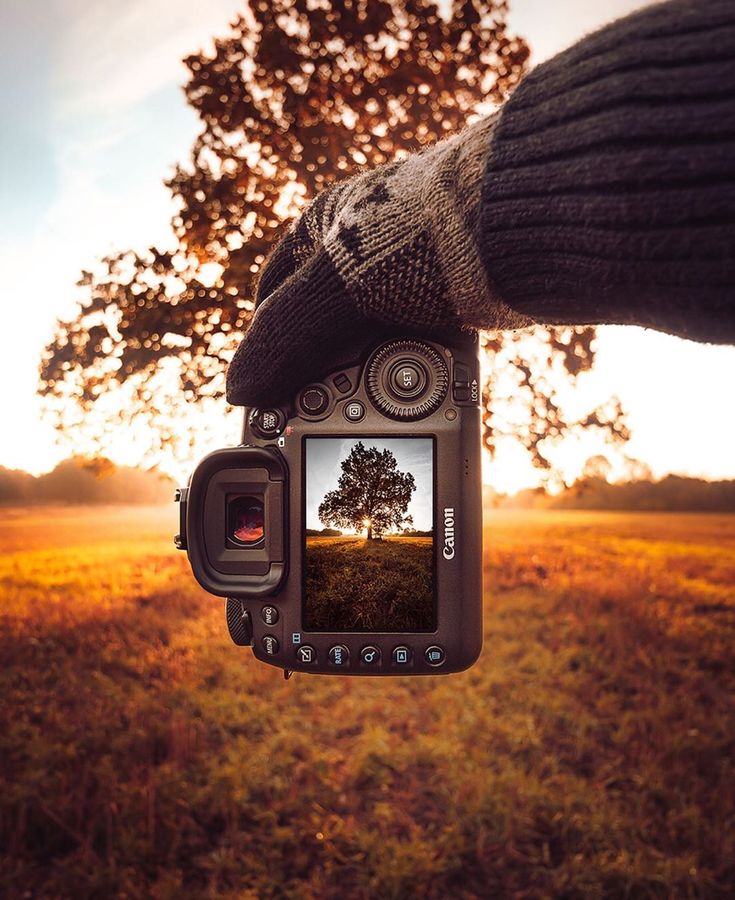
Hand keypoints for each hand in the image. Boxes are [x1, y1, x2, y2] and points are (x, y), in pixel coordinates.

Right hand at [226, 112, 527, 406]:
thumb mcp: (336, 291)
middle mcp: (362, 244)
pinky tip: (409, 389)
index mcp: (323, 225)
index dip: (265, 345)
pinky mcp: (447, 292)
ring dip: (365, 374)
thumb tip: (238, 390)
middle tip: (311, 410)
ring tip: (365, 408)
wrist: (519, 228)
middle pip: (322, 321)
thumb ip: (281, 339)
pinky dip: (407, 368)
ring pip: (368, 335)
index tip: (263, 389)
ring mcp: (406, 269)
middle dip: (317, 366)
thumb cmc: (421, 238)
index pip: (273, 297)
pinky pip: (414, 340)